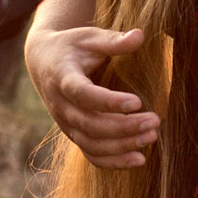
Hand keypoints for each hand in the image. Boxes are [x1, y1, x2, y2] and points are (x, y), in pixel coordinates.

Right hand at [24, 25, 159, 168]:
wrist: (43, 62)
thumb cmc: (71, 46)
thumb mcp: (89, 37)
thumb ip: (113, 40)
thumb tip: (140, 35)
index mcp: (62, 77)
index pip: (83, 95)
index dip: (109, 102)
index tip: (137, 102)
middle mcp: (61, 105)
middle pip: (90, 124)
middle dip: (124, 127)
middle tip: (154, 120)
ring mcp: (65, 124)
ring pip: (91, 144)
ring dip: (122, 146)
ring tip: (151, 136)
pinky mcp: (73, 134)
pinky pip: (91, 155)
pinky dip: (114, 162)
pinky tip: (139, 159)